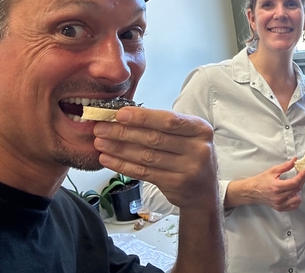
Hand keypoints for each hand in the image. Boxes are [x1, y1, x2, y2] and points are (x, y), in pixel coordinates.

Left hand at [92, 106, 217, 210]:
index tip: (120, 114)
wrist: (204, 190)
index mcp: (200, 130)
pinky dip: (123, 165)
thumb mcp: (189, 136)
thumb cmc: (191, 155)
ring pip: (146, 157)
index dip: (143, 117)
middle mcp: (198, 149)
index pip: (169, 121)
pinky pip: (144, 173)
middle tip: (101, 128)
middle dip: (124, 132)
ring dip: (119, 149)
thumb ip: (164, 126)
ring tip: (100, 142)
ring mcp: (188, 169)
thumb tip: (126, 116)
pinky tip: (108, 159)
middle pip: (155, 139)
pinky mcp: (175, 184)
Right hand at [248, 158, 304, 211]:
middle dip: (302, 180)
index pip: (294, 183)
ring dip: (299, 191)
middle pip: (297, 189)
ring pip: (297, 199)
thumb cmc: (262, 180)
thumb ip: (285, 166)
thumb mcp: (273, 171)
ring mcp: (279, 204)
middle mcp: (278, 197)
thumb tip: (295, 160)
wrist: (252, 191)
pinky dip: (296, 200)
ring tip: (296, 185)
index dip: (302, 176)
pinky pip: (293, 206)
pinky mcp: (280, 208)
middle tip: (303, 174)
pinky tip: (293, 194)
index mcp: (276, 187)